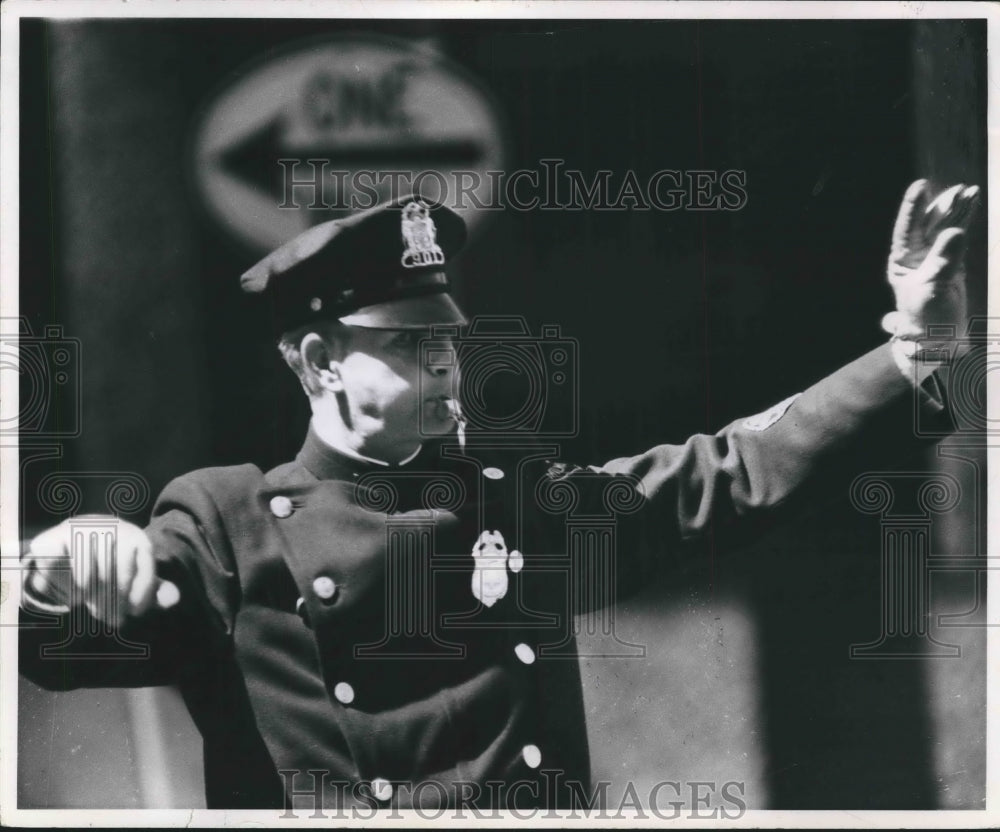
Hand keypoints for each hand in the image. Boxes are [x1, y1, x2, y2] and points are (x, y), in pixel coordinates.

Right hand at [24, 517, 178, 625]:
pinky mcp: (52, 538)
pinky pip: (56, 567)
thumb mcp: (138, 576)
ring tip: (94, 607)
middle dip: (113, 603)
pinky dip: (62, 587)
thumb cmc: (115, 565)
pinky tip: (71, 595)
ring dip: (90, 598)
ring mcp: (80, 531)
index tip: (134, 612)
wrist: (79, 539)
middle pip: (114, 573)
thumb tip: (174, 599)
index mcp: (136, 538)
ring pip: (86, 575)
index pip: (143, 568)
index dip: (140, 595)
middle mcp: (110, 529)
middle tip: (112, 620)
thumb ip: (155, 590)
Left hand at [882, 179, 978, 338]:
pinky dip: (966, 221)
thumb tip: (956, 232)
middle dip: (943, 205)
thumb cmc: (927, 315)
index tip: (920, 186)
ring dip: (958, 209)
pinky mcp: (951, 259)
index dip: (913, 207)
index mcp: (902, 260)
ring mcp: (934, 255)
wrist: (938, 335)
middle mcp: (916, 254)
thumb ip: (944, 260)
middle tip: (959, 189)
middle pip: (928, 223)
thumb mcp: (933, 287)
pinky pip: (959, 236)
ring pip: (946, 226)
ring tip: (970, 191)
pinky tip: (973, 205)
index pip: (906, 229)